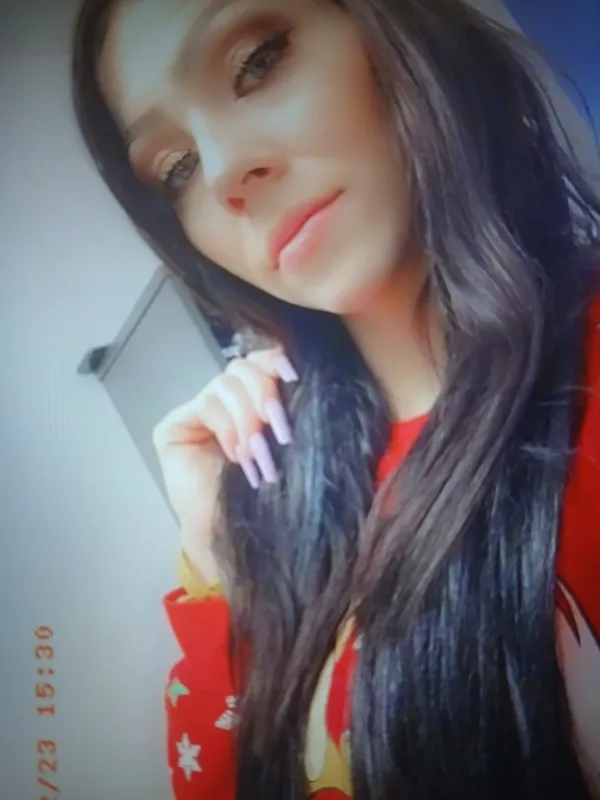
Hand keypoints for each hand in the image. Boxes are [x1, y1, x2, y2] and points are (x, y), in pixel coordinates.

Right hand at [152, 348, 297, 579]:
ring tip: (257, 453)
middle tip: (279, 432)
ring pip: (226, 383)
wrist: (238, 537)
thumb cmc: (267, 496)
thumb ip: (286, 407)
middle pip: (243, 368)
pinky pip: (206, 404)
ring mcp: (196, 412)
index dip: (276, 361)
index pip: (260, 362)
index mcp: (252, 400)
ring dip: (248, 417)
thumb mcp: (285, 443)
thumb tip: (299, 372)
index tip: (296, 377)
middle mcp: (223, 401)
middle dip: (265, 395)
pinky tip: (236, 454)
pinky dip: (227, 426)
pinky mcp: (173, 426)